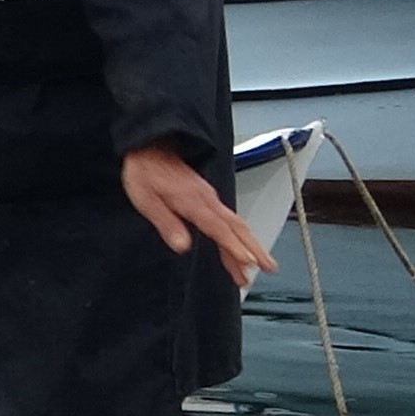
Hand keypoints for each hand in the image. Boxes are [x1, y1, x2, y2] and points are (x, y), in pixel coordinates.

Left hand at [122, 143, 275, 287]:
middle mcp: (208, 200)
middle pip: (238, 228)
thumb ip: (167, 223)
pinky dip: (239, 235)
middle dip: (255, 249)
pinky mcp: (208, 197)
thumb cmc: (145, 173)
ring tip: (261, 264)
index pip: (220, 228)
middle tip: (269, 267)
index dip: (234, 246)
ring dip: (251, 245)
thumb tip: (182, 246)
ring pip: (237, 224)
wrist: (150, 148)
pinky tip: (241, 246)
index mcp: (194, 202)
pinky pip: (230, 219)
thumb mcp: (146, 200)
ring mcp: (210, 198)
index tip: (248, 262)